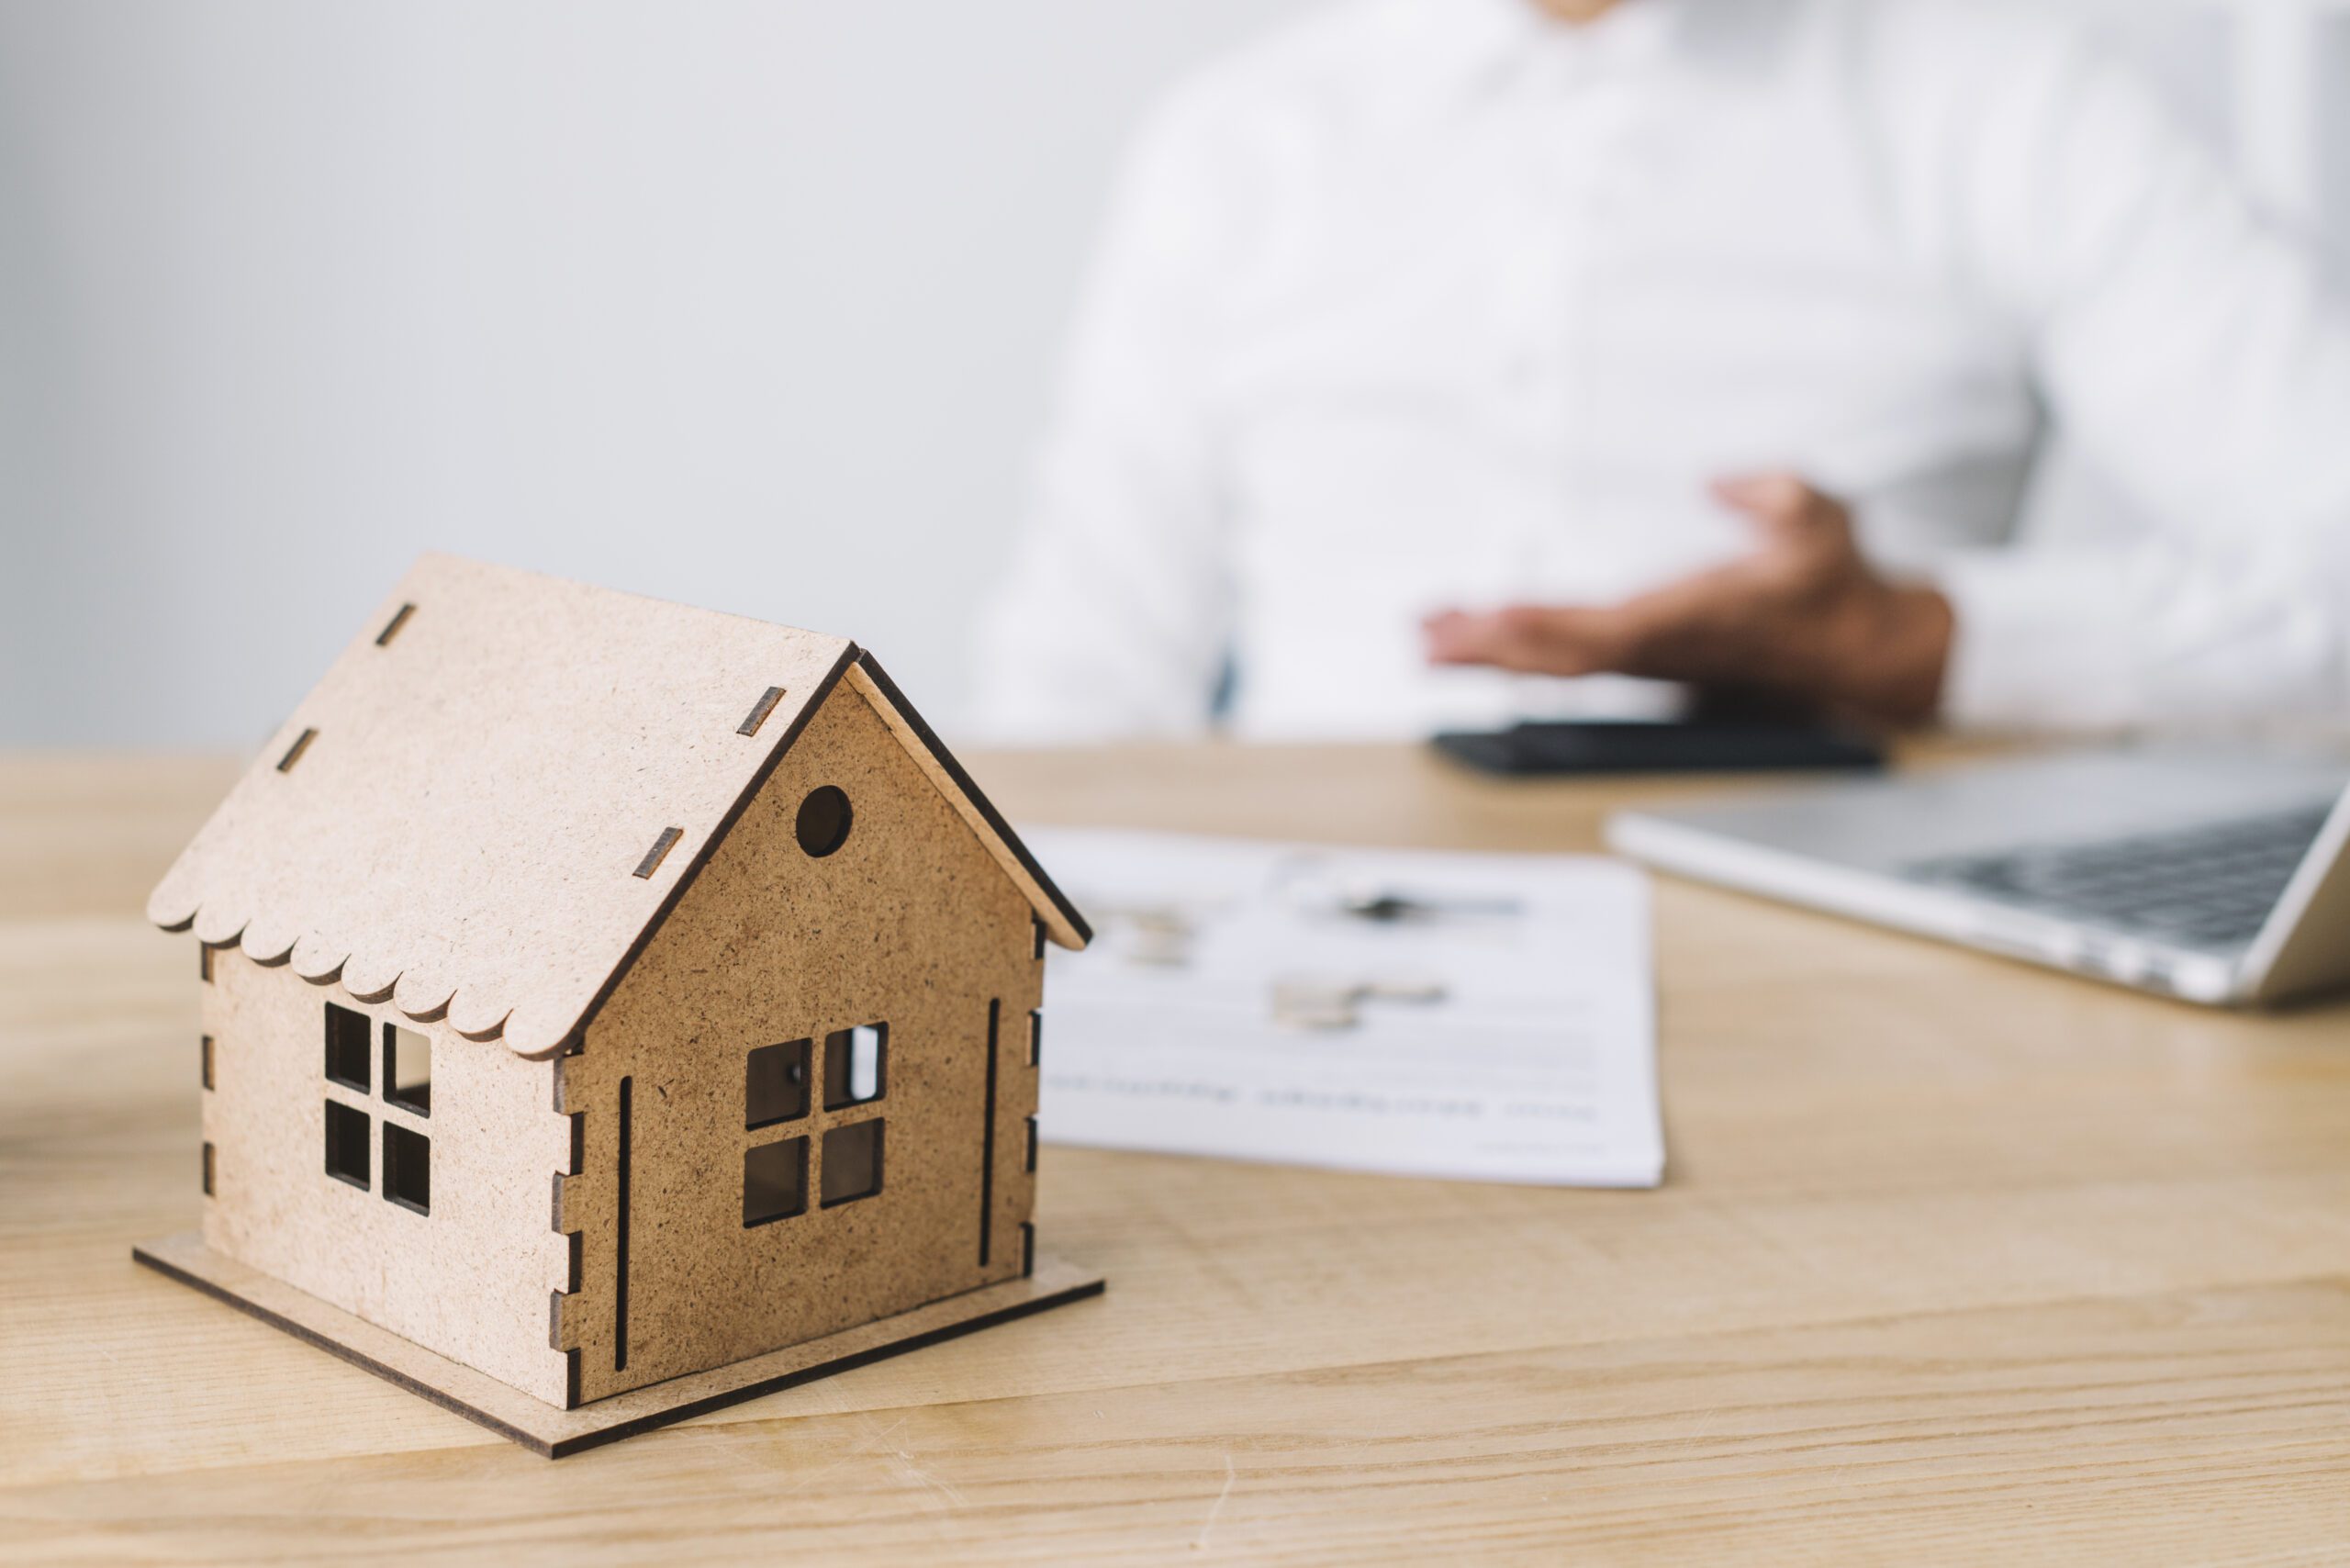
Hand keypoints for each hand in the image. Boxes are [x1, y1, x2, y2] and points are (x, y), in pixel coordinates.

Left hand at [1422, 475, 1953, 726]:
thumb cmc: (1833, 582)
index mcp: (1696, 617)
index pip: (1610, 630)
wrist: (1857, 651)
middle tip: (1428, 639)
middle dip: (1494, 650)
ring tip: (1427, 636)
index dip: (1549, 628)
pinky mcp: (1642, 657)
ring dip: (1491, 652)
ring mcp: (1647, 658)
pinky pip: (1568, 656)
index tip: (1496, 619)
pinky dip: (1516, 647)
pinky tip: (1473, 632)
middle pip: (1563, 657)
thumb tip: (1721, 481)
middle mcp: (1661, 647)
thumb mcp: (1825, 522)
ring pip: (1557, 662)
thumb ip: (1778, 496)